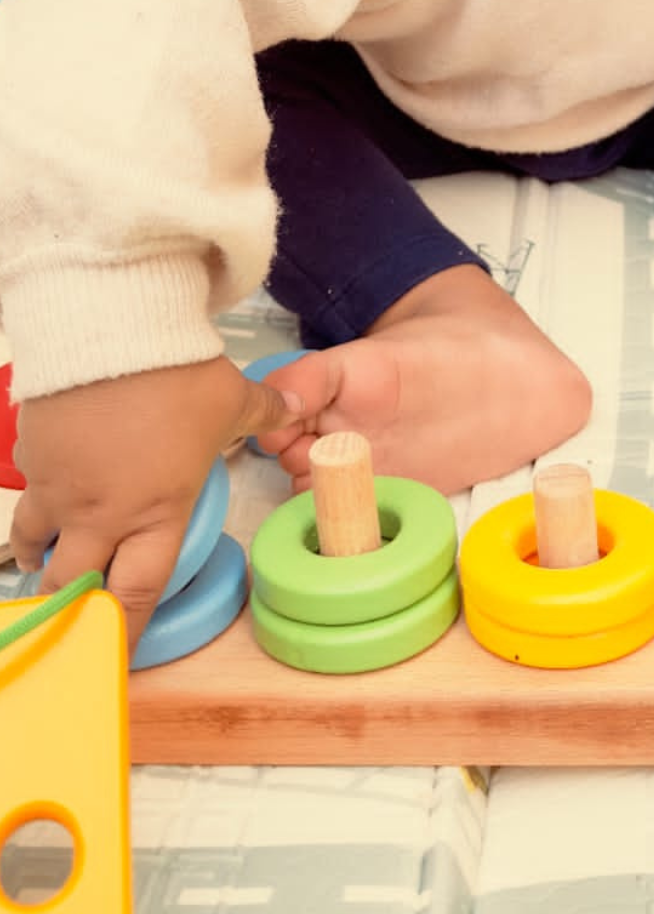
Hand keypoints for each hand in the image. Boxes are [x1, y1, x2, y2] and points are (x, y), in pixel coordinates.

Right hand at [10, 357, 301, 656]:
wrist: (112, 332)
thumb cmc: (179, 377)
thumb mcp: (234, 400)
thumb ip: (267, 414)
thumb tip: (295, 410)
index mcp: (156, 513)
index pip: (137, 592)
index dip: (127, 629)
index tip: (119, 650)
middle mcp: (102, 512)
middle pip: (72, 583)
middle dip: (71, 605)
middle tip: (74, 612)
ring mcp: (59, 486)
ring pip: (34, 542)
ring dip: (40, 557)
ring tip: (45, 557)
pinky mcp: (30, 453)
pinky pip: (29, 491)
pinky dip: (37, 501)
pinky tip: (49, 491)